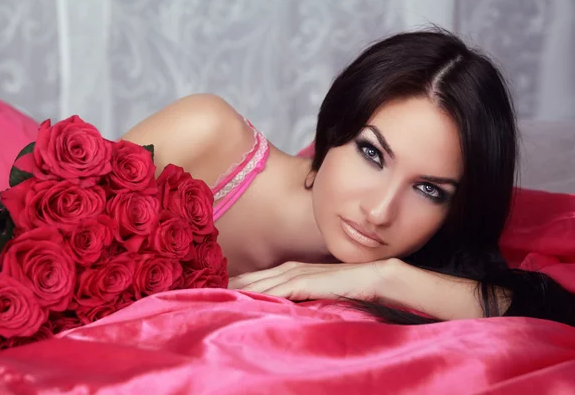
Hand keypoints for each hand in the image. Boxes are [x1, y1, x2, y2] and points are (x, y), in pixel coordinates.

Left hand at [228, 260, 390, 301]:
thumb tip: (282, 305)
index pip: (256, 277)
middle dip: (228, 285)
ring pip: (259, 284)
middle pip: (251, 279)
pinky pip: (277, 290)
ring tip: (214, 295)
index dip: (235, 283)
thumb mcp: (316, 289)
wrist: (371, 276)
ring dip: (237, 289)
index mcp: (290, 269)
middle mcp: (288, 269)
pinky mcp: (304, 282)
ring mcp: (296, 274)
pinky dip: (259, 294)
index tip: (215, 289)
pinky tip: (244, 299)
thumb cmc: (346, 285)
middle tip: (203, 291)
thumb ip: (299, 293)